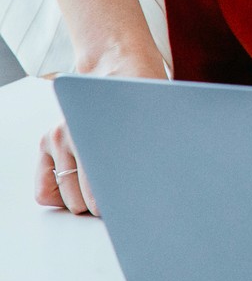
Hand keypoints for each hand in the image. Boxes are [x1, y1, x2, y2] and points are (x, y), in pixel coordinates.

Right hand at [36, 43, 164, 215]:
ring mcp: (59, 139)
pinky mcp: (47, 142)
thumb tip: (177, 184)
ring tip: (112, 190)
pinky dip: (62, 197)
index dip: (128, 207)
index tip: (140, 214)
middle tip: (130, 201)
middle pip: (90, 203)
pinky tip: (83, 190)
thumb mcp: (164, 123)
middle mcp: (76, 136)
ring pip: (71, 202)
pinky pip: (46, 190)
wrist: (122, 66)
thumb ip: (161, 154)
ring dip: (90, 203)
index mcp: (106, 135)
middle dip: (111, 206)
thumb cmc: (147, 97)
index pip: (111, 193)